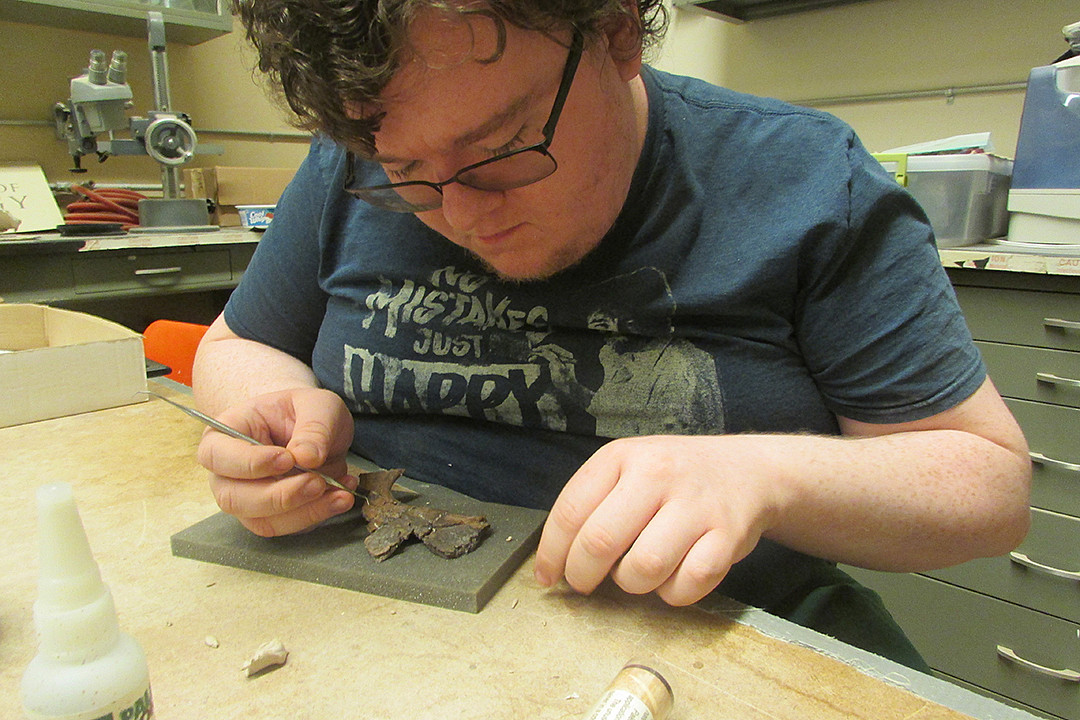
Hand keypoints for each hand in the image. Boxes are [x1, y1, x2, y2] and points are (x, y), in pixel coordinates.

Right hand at [196, 388, 358, 536]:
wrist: (314, 428)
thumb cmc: (304, 411)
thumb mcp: (317, 405)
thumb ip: (313, 427)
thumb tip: (307, 458)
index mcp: (225, 433)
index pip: (216, 455)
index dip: (249, 462)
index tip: (287, 459)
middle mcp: (227, 472)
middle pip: (233, 498)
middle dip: (280, 496)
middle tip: (317, 481)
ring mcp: (246, 499)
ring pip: (262, 521)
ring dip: (304, 511)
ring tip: (339, 491)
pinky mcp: (271, 517)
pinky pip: (287, 528)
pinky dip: (317, 515)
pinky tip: (341, 496)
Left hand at [533, 435, 776, 605]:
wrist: (749, 471)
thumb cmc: (676, 478)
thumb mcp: (629, 468)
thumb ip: (593, 503)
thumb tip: (554, 560)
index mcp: (623, 456)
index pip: (570, 511)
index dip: (551, 553)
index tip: (548, 575)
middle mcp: (657, 474)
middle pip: (600, 542)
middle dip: (583, 575)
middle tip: (585, 583)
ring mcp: (695, 504)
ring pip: (643, 569)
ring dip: (632, 583)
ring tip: (638, 570)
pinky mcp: (727, 535)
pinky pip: (687, 585)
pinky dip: (674, 593)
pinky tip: (674, 576)